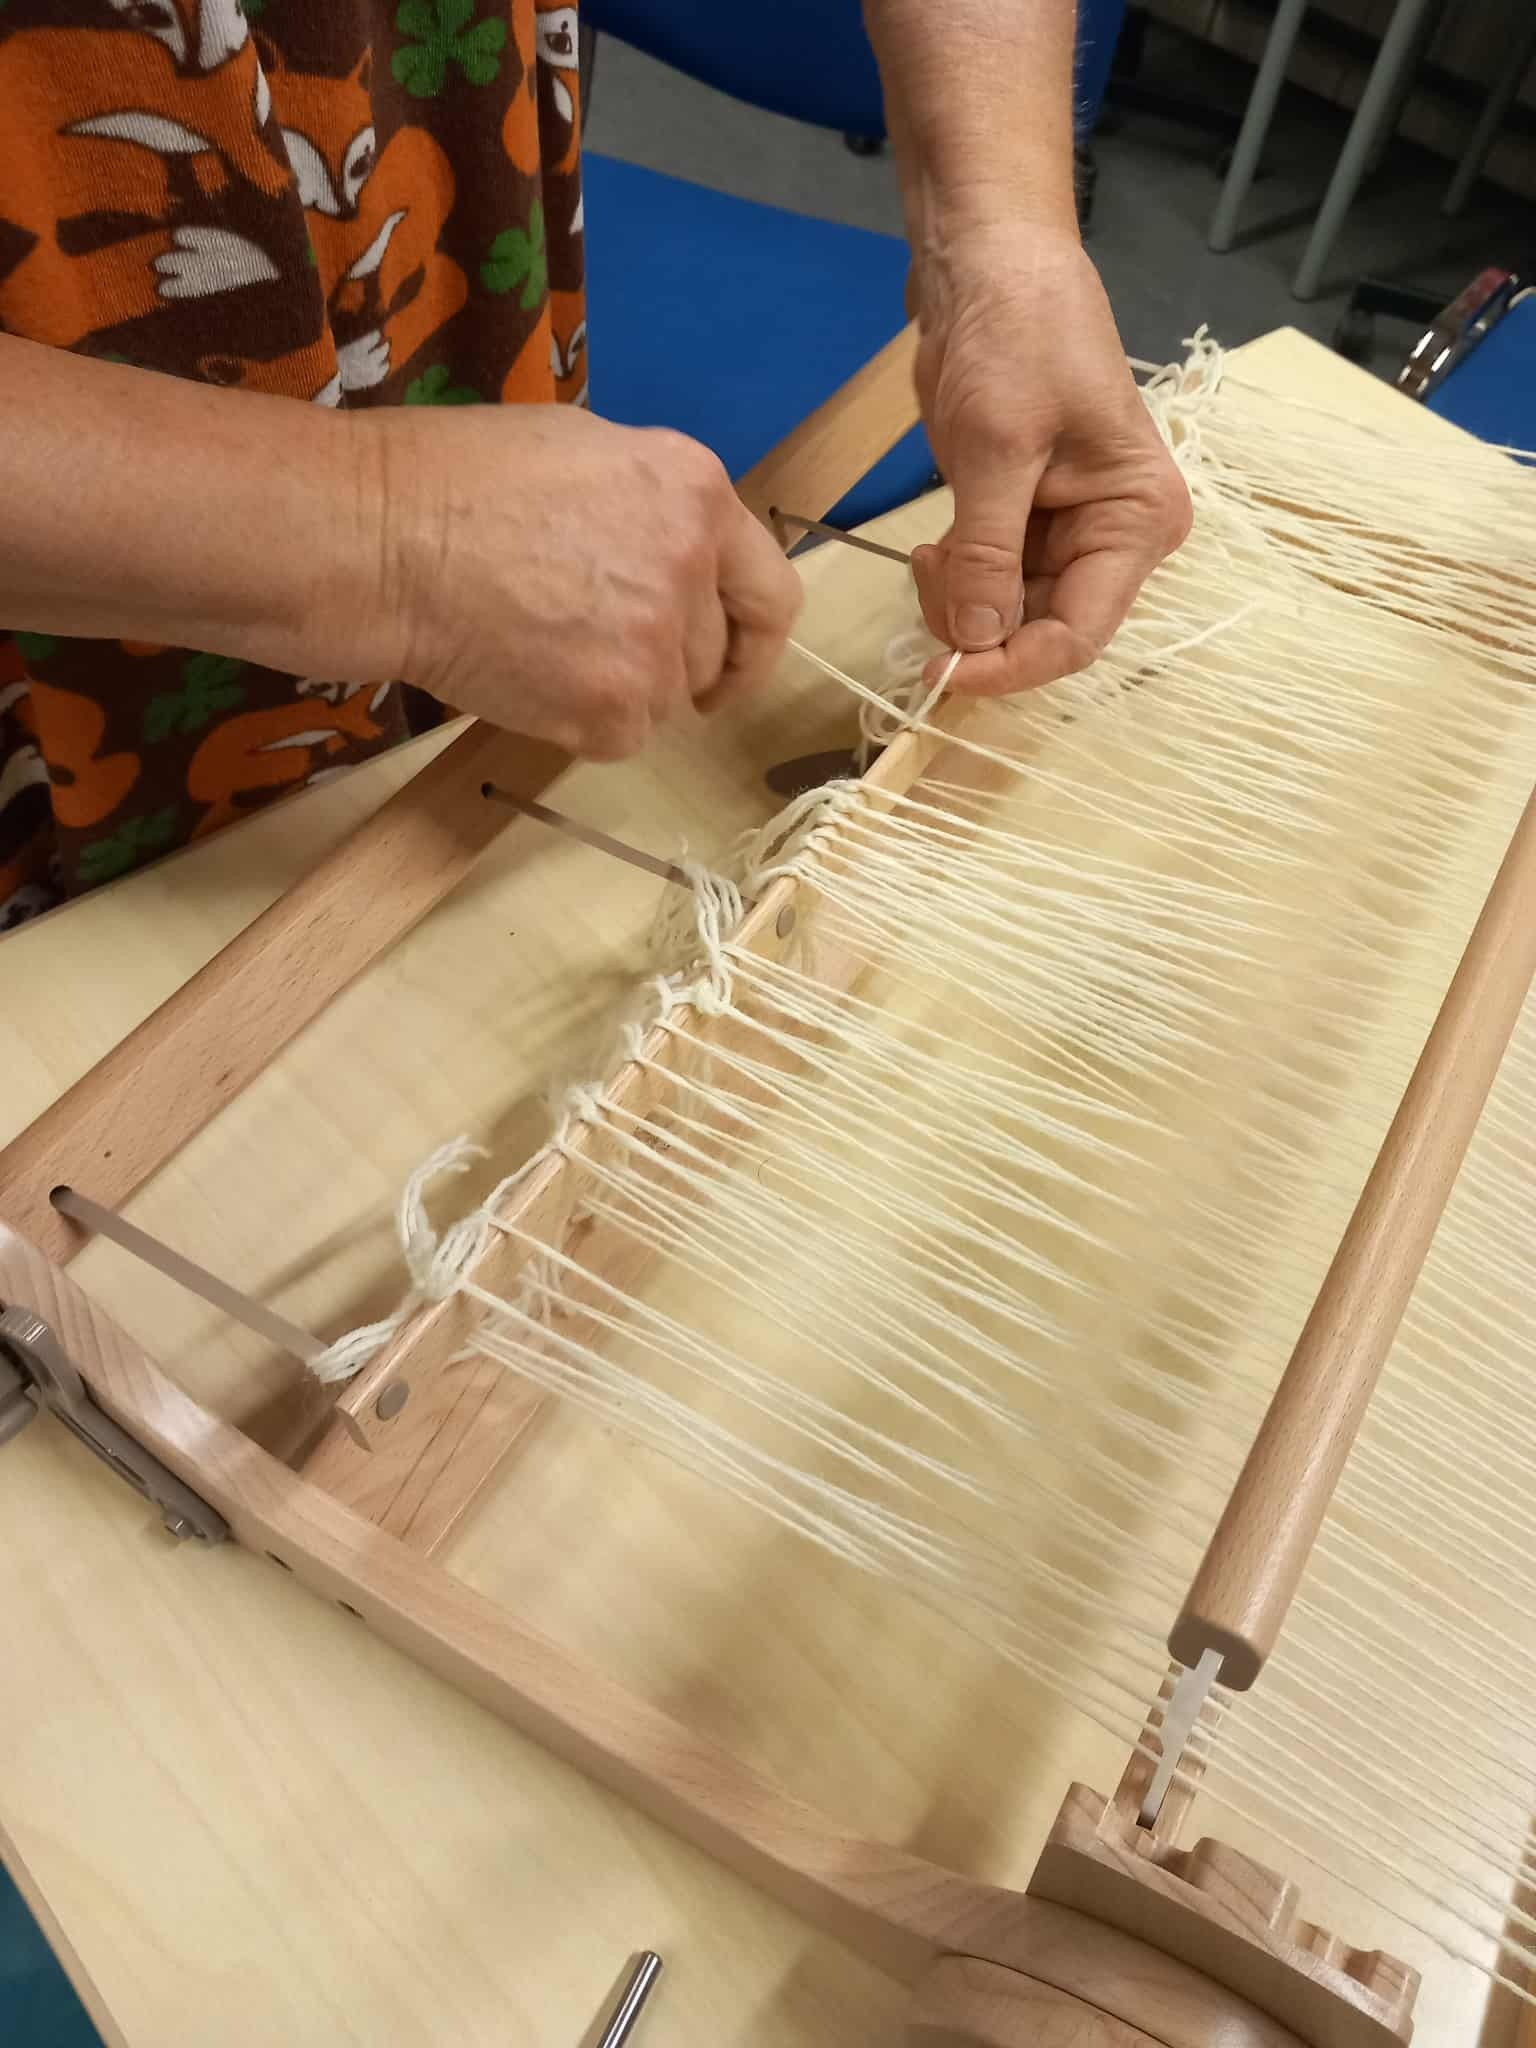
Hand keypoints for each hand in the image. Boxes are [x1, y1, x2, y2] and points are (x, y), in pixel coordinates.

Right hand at [353, 405, 801, 759]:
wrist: (383, 541)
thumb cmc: (457, 483)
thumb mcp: (586, 455)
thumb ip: (656, 512)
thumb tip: (683, 564)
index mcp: (696, 491)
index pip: (772, 592)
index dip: (751, 639)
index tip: (728, 664)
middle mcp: (692, 565)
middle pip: (713, 655)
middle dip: (666, 664)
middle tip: (595, 653)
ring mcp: (656, 643)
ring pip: (667, 701)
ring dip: (619, 691)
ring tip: (542, 647)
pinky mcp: (613, 709)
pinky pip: (622, 737)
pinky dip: (580, 723)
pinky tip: (526, 675)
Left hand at [909, 227, 1191, 694]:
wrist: (990, 267)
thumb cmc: (1018, 339)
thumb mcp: (1001, 449)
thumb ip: (990, 553)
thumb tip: (976, 641)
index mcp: (1137, 522)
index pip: (1081, 634)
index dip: (1014, 665)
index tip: (948, 675)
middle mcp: (1112, 540)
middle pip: (1043, 632)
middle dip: (980, 627)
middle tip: (929, 574)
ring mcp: (1066, 536)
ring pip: (1009, 617)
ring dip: (960, 604)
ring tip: (932, 549)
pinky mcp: (1020, 525)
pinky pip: (988, 586)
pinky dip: (955, 583)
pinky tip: (934, 545)